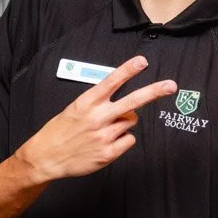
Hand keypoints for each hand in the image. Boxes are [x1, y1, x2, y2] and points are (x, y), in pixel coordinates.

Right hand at [15, 56, 175, 182]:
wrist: (46, 157)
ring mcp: (104, 136)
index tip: (142, 61)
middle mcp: (97, 118)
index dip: (128, 70)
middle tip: (171, 85)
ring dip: (124, 123)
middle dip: (154, 92)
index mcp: (87, 102)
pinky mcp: (108, 153)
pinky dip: (122, 140)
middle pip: (132, 102)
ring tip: (104, 129)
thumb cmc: (62, 130)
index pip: (111, 82)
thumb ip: (101, 105)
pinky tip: (106, 142)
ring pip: (131, 122)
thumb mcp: (75, 109)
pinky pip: (129, 140)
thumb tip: (129, 109)